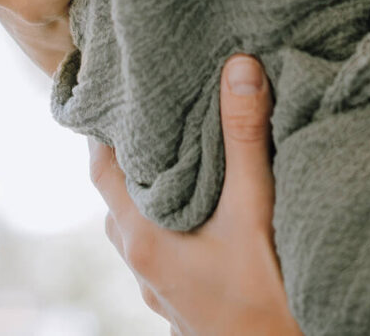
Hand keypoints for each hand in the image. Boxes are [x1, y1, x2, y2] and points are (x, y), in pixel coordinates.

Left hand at [92, 55, 298, 335]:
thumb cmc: (267, 299)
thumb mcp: (256, 212)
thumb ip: (245, 139)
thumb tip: (238, 67)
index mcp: (143, 238)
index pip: (102, 168)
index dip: (102, 127)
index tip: (112, 88)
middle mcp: (141, 266)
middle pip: (120, 194)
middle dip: (133, 152)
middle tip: (153, 108)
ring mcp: (162, 289)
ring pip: (143, 224)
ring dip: (155, 189)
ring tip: (180, 150)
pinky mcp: (185, 302)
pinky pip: (166, 249)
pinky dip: (175, 219)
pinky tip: (206, 208)